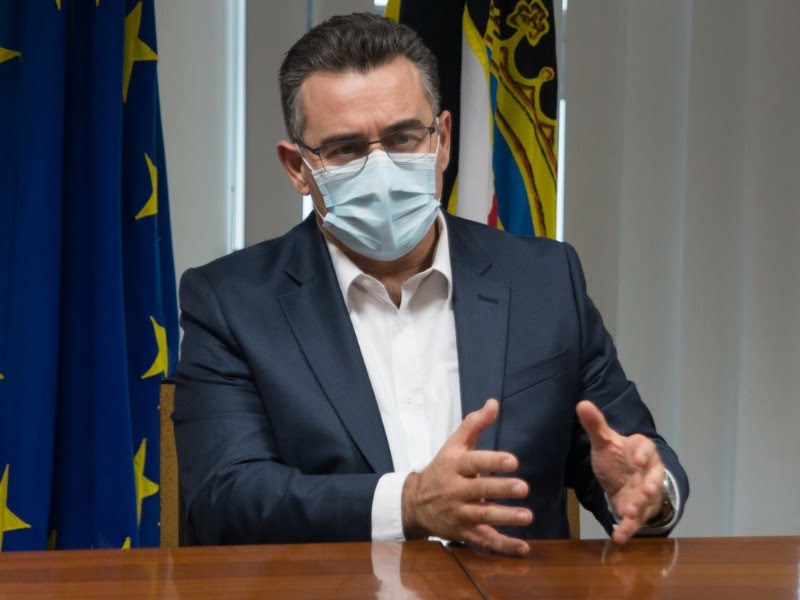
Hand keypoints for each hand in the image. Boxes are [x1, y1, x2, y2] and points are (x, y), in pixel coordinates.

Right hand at [401, 399, 532, 555]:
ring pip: (482, 516)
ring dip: (505, 517)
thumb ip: (474, 424)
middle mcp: (455, 490)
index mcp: (454, 466)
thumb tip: (494, 403)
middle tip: (523, 487)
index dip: (493, 461)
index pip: (473, 462)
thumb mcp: (453, 445)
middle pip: (479, 489)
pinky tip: (523, 548)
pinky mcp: (463, 533)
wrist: (414, 503)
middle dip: (501, 489)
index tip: (513, 461)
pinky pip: (484, 541)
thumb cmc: (441, 469)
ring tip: (527, 516)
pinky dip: (504, 547)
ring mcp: (459, 513)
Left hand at [576, 400, 664, 544]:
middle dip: (650, 486)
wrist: (625, 477)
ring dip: (638, 509)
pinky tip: (618, 537)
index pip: (646, 449)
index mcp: (642, 450)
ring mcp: (645, 494)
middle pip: (653, 479)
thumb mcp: (605, 440)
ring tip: (629, 516)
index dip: (642, 454)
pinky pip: (635, 521)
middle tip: (645, 491)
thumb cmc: (618, 456)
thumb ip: (595, 424)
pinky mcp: (638, 511)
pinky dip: (628, 529)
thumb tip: (582, 403)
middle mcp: (648, 473)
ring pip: (645, 503)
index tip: (635, 459)